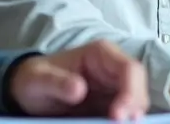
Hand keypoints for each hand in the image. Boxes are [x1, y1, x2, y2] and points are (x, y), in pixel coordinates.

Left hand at [9, 40, 147, 120]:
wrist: (31, 89)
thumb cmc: (35, 78)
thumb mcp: (39, 79)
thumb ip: (57, 83)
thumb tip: (79, 89)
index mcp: (101, 54)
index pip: (129, 69)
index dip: (131, 92)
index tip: (117, 116)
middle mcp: (113, 67)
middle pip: (139, 86)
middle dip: (134, 107)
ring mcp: (114, 86)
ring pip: (136, 101)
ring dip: (131, 116)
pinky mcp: (112, 103)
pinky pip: (126, 112)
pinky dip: (124, 120)